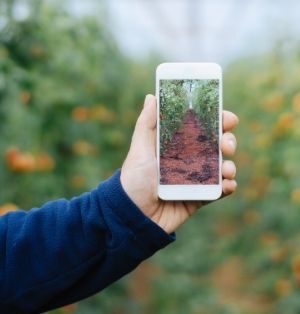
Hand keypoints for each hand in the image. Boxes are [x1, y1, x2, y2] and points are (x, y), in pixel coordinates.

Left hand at [121, 95, 237, 233]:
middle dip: (228, 141)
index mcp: (177, 145)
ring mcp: (196, 179)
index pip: (202, 128)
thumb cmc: (134, 179)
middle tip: (226, 144)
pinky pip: (220, 190)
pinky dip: (228, 186)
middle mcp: (189, 160)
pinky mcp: (200, 197)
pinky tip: (227, 185)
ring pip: (222, 167)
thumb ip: (147, 123)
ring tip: (226, 169)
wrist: (133, 215)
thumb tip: (151, 96)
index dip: (218, 121)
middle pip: (217, 146)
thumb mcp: (139, 148)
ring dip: (230, 165)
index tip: (227, 118)